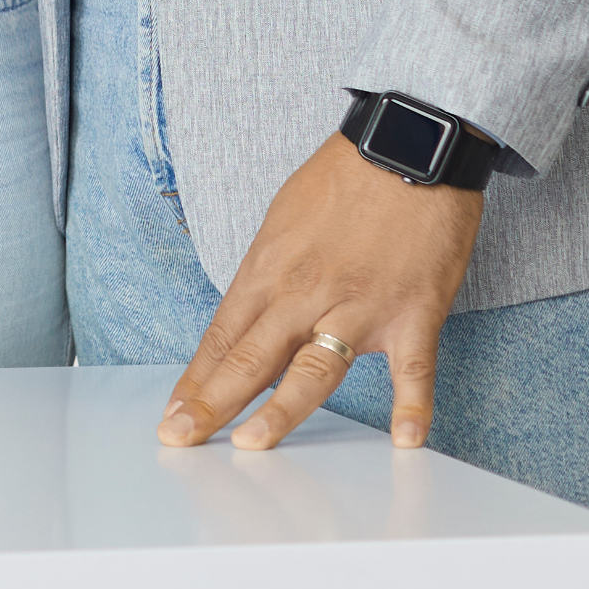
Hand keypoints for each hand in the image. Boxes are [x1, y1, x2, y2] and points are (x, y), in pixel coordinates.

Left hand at [160, 130, 484, 452]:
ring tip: (253, 446)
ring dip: (281, 411)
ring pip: (314, 368)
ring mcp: (359, 305)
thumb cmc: (347, 176)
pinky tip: (406, 440)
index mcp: (270, 268)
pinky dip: (412, 405)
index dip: (197, 379)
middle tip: (180, 438)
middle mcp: (306, 292)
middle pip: (250, 357)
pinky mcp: (414, 310)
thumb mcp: (286, 217)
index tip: (175, 413)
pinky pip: (413, 368)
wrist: (408, 143)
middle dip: (211, 403)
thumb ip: (268, 273)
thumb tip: (248, 316)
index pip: (223, 335)